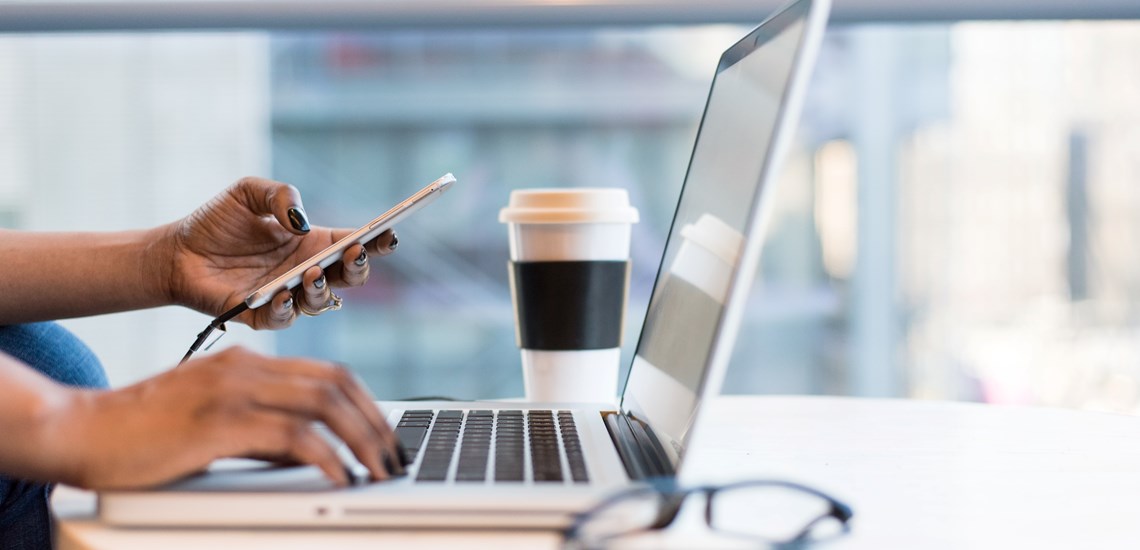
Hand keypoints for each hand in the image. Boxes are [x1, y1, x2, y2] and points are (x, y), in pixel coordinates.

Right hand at [54, 347, 402, 489]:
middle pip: (336, 383)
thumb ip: (261, 429)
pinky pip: (292, 435)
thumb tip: (310, 453)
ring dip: (362, 439)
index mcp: (247, 362)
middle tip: (394, 457)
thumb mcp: (213, 421)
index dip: (367, 403)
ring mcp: (233, 390)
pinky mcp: (219, 421)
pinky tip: (340, 477)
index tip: (385, 435)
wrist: (80, 430)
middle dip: (376, 422)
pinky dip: (326, 457)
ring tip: (378, 470)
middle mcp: (246, 367)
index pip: (328, 372)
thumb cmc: (143, 433)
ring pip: (324, 404)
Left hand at [164, 177, 398, 328]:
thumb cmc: (216, 222)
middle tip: (354, 252)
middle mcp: (306, 272)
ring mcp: (287, 296)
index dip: (376, 241)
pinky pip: (284, 318)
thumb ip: (280, 195)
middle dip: (359, 267)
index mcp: (312, 243)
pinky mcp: (261, 315)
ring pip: (322, 302)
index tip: (388, 233)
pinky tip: (282, 293)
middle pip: (349, 277)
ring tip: (312, 273)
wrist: (176, 252)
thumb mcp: (248, 192)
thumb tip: (301, 221)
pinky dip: (287, 308)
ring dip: (323, 289)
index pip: (354, 244)